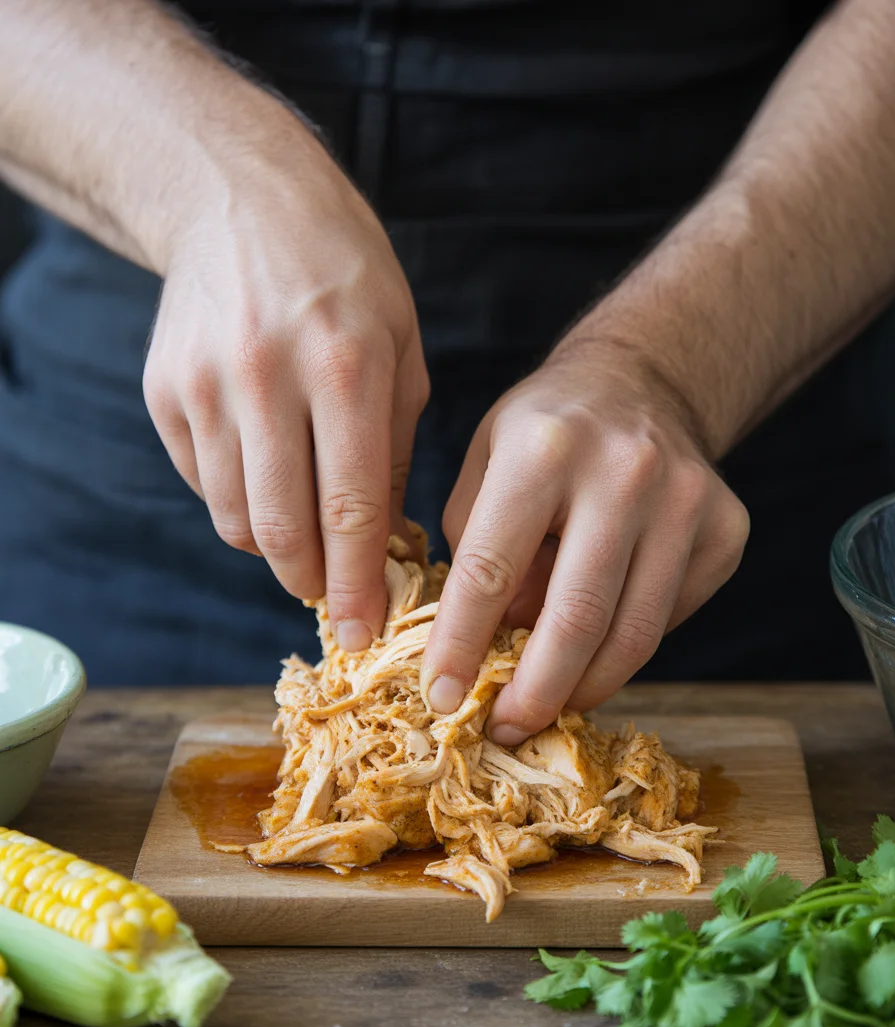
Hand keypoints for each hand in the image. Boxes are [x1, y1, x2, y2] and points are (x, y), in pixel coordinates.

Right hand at [143, 120, 427, 649]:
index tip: (363, 633)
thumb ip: (394, 446)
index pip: (351, 509)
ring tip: (303, 537)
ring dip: (273, 549)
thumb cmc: (346, 275)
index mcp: (346, 366)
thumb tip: (382, 541)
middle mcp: (267, 378)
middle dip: (310, 583)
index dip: (357, 585)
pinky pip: (205, 483)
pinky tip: (267, 476)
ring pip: (234, 517)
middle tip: (331, 599)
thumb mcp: (402, 346)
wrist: (239, 199)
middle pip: (281, 528)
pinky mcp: (165, 391)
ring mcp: (205, 385)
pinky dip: (238, 503)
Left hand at [421, 336, 748, 743]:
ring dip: (583, 687)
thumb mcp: (483, 464)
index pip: (491, 570)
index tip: (440, 699)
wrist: (641, 383)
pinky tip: (596, 644)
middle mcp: (625, 472)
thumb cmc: (544, 433)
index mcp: (544, 448)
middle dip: (535, 693)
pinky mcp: (727, 529)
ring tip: (546, 707)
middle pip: (577, 617)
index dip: (461, 646)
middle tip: (504, 729)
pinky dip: (625, 648)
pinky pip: (669, 619)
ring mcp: (687, 501)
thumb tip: (488, 646)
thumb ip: (475, 549)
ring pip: (634, 634)